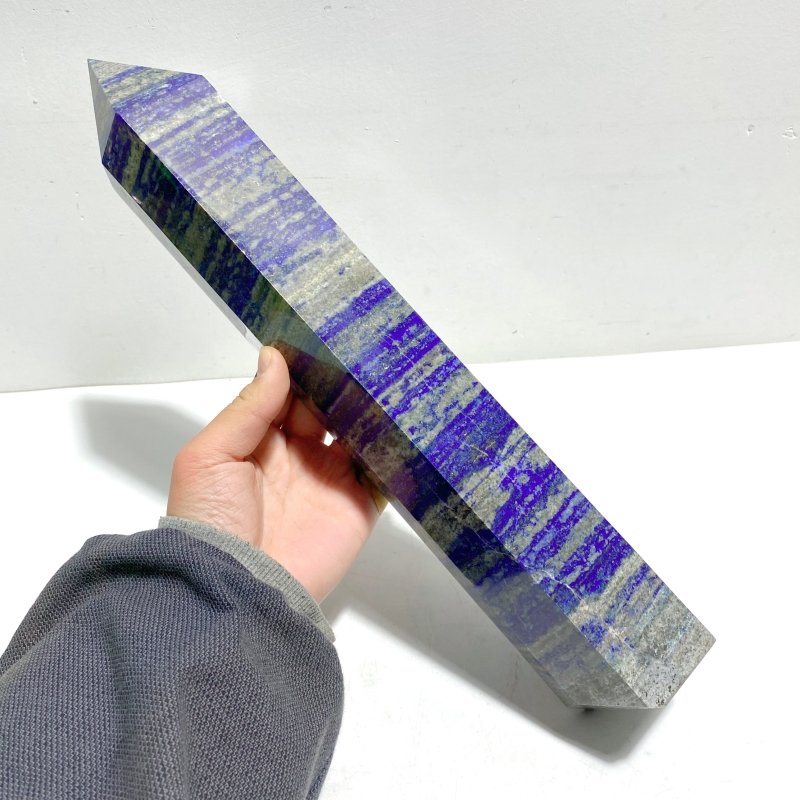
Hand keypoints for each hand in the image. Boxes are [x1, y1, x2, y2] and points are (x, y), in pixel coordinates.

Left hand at [166, 346, 381, 601]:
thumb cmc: (211, 520)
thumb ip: (248, 407)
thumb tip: (274, 358)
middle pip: (328, 409)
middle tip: (368, 350)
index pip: (289, 394)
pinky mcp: (358, 506)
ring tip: (393, 377)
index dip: (306, 368)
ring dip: (372, 411)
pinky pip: (383, 473)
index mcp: (259, 441)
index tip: (328, 337)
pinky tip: (408, 422)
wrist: (238, 591)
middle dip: (344, 383)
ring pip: (359, 434)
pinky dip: (396, 451)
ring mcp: (331, 481)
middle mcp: (298, 456)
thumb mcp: (211, 456)